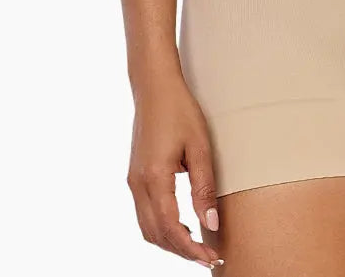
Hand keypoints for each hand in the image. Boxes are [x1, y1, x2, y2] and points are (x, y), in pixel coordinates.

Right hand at [127, 70, 223, 267]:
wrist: (155, 87)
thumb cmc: (180, 111)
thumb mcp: (200, 147)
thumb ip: (204, 188)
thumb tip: (211, 224)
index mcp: (155, 178)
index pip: (171, 229)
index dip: (191, 249)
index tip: (211, 256)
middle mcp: (138, 184)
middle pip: (156, 235)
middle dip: (181, 251)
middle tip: (208, 256)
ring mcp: (133, 181)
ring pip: (147, 228)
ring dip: (170, 242)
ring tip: (197, 245)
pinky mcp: (135, 177)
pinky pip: (144, 214)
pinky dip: (162, 228)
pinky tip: (181, 227)